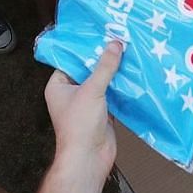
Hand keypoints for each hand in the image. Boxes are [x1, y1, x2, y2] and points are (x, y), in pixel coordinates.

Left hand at [44, 40, 123, 174]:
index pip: (70, 61)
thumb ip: (104, 67)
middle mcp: (70, 94)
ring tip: (130, 54)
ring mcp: (87, 104)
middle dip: (102, 60)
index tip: (100, 34)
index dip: (85, 49)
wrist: (89, 158)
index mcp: (58, 86)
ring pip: (101, 83)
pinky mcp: (102, 113)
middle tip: (119, 41)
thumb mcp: (92, 90)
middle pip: (88, 71)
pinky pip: (112, 96)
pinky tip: (134, 76)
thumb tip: (114, 44)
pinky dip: (121, 88)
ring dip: (114, 73)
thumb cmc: (80, 125)